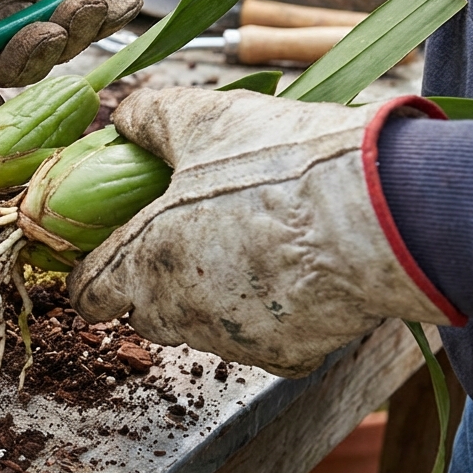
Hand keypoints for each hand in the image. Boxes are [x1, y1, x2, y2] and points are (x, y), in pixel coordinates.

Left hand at [67, 88, 459, 377]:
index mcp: (143, 263)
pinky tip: (290, 270)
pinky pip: (261, 339)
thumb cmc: (283, 165)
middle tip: (185, 234)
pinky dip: (267, 311)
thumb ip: (150, 119)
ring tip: (247, 243)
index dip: (92, 270)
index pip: (89, 294)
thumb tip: (125, 115)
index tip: (106, 250)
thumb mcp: (203, 120)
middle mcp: (179, 315)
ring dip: (209, 295)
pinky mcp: (287, 356)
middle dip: (151, 281)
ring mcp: (233, 342)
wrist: (383, 213)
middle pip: (143, 312)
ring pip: (200, 327)